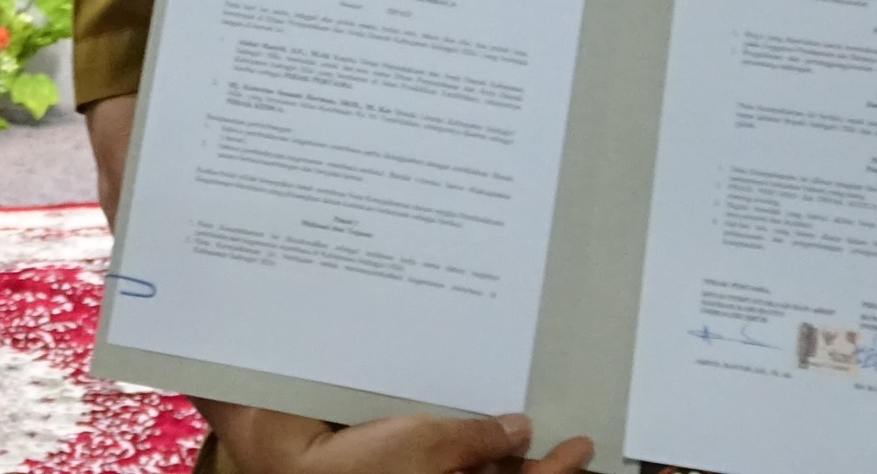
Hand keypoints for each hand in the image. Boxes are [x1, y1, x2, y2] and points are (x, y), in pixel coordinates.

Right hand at [202, 401, 592, 473]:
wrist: (294, 466)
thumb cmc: (361, 467)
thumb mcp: (429, 445)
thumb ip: (478, 439)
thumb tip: (516, 428)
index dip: (560, 468)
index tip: (582, 442)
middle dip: (535, 457)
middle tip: (564, 429)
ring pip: (478, 467)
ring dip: (500, 443)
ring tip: (522, 412)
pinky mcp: (405, 468)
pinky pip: (448, 456)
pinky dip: (466, 436)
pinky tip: (472, 409)